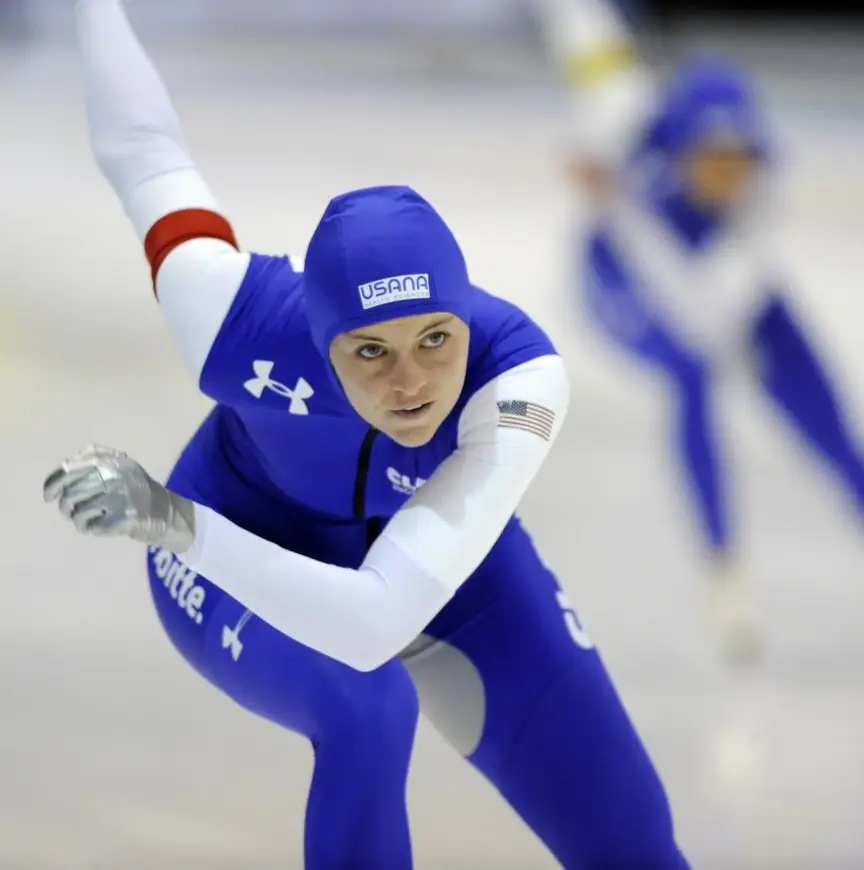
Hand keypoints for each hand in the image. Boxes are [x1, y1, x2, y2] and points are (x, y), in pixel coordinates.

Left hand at [43, 444, 194, 552]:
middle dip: (67, 507)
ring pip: (78, 513)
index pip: (69, 471)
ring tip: (88, 519)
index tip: (49, 496)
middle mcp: (115, 474)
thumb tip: (63, 470)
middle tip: (73, 511)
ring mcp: (121, 496)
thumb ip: (93, 457)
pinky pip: (92, 526)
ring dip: (79, 520)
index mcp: (110, 460)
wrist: (167, 510)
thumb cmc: (135, 488)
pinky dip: (91, 528)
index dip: (53, 485)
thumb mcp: (119, 464)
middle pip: (70, 495)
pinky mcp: (125, 517)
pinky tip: (100, 525)